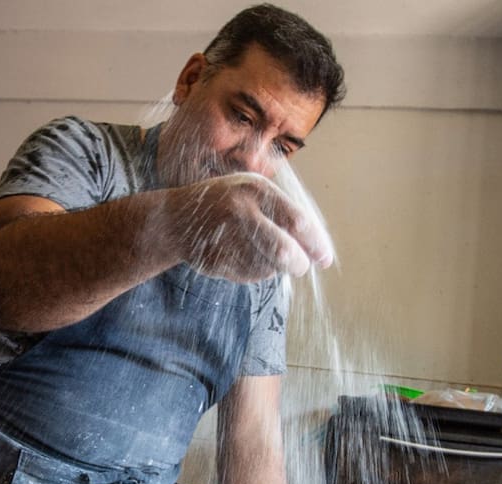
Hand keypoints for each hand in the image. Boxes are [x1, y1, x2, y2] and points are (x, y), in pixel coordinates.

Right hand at [167, 172, 333, 281]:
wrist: (176, 219)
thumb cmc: (227, 204)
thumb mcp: (253, 193)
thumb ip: (285, 213)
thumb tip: (319, 251)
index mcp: (256, 189)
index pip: (298, 222)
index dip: (316, 245)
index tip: (324, 259)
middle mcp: (240, 210)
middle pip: (283, 251)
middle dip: (298, 265)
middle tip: (300, 267)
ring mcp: (224, 236)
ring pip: (267, 267)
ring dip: (272, 267)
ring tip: (255, 250)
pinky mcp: (214, 259)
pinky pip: (248, 276)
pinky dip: (252, 272)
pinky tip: (238, 256)